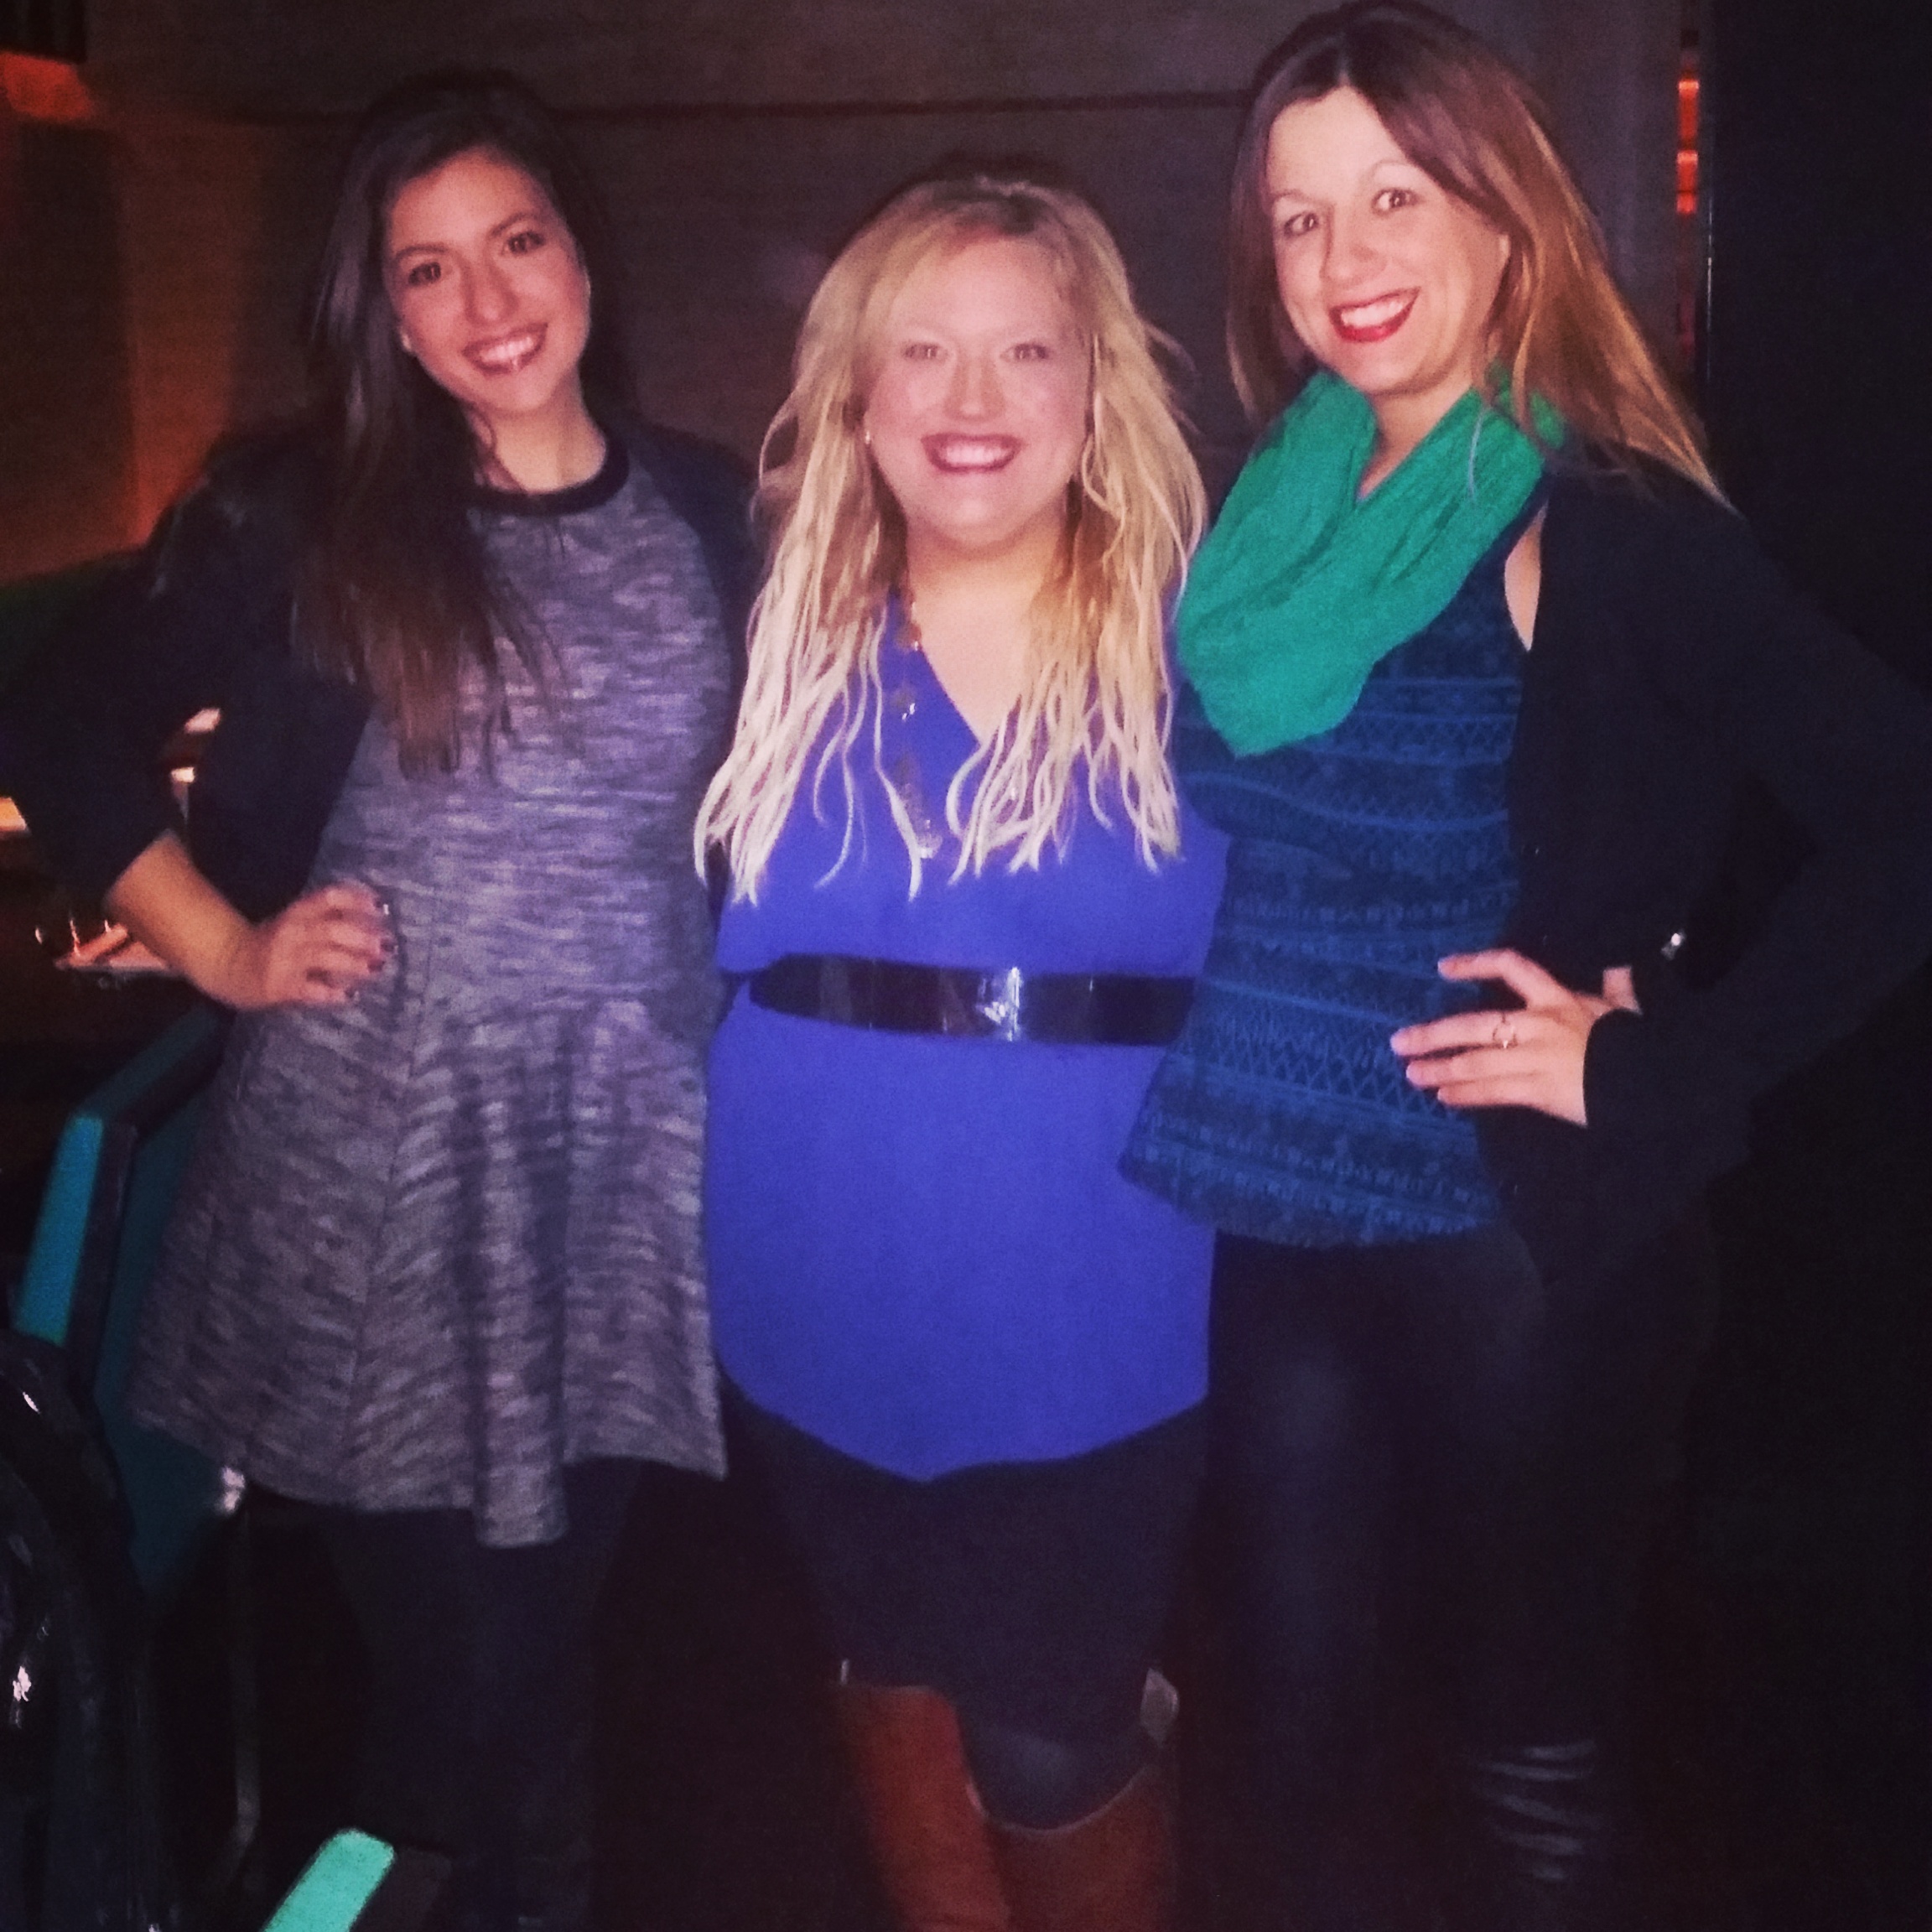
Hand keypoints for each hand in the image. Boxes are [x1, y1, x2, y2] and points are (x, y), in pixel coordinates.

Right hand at [206, 882, 392, 1009]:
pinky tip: (351, 996)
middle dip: (363, 937)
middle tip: (388, 945)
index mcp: (298, 912)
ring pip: (325, 957)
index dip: (358, 900)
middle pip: (332, 929)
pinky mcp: (280, 986)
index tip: (383, 907)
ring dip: (354, 963)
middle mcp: (292, 931)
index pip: (330, 897)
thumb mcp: (296, 922)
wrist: (227, 963)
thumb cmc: (273, 943)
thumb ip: (328, 920)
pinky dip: (333, 993)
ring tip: (377, 968)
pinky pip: (311, 990)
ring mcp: (285, 959)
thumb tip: (376, 924)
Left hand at [1389, 951, 1639, 1125]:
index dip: (1475, 964)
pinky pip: (1493, 1091)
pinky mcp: (1538, 1091)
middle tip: (1398, 1041)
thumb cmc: (1639, 1044)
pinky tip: (1442, 1096)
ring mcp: (1535, 1058)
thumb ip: (1616, 985)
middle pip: (1475, 1024)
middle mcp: (1539, 1024)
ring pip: (1476, 1061)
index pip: (1512, 968)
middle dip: (1433, 1034)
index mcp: (1557, 999)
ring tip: (1410, 1073)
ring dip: (1439, 1068)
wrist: (1655, 1082)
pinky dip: (1465, 1094)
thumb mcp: (1625, 1009)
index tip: (1443, 967)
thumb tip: (1621, 960)